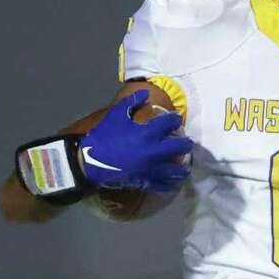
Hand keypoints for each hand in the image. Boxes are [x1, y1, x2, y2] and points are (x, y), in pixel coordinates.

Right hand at [78, 89, 192, 191]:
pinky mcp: (146, 181)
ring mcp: (152, 168)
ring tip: (185, 167)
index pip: (170, 123)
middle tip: (187, 143)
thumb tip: (146, 93)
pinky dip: (170, 184)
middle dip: (186, 143)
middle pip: (179, 147)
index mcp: (148, 133)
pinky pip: (164, 185)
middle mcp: (154, 151)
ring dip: (182, 167)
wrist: (90, 160)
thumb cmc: (104, 135)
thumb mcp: (117, 114)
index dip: (175, 119)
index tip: (177, 119)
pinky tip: (174, 182)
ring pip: (176, 170)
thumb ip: (133, 102)